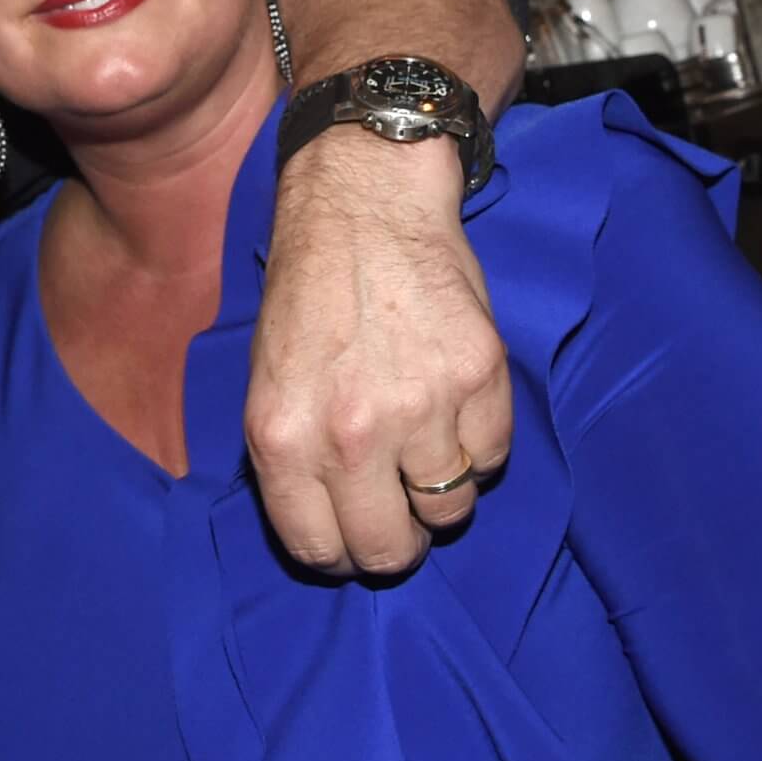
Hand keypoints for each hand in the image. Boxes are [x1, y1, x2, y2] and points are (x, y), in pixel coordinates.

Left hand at [247, 126, 512, 575]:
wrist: (363, 207)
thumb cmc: (308, 297)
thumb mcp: (267, 384)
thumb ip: (292, 462)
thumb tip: (327, 531)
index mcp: (283, 439)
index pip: (317, 551)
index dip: (339, 552)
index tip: (352, 534)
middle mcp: (349, 434)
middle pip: (390, 550)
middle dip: (396, 539)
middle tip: (397, 506)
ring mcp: (420, 407)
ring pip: (451, 510)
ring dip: (442, 488)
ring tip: (425, 441)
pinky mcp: (481, 378)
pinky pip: (494, 457)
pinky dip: (480, 443)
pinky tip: (454, 401)